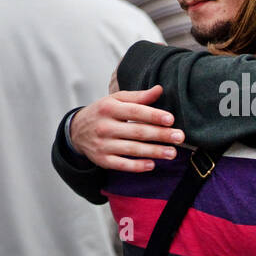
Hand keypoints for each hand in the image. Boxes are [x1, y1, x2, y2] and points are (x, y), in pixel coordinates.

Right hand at [69, 85, 183, 171]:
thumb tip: (160, 90)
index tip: (171, 119)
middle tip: (179, 137)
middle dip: (160, 135)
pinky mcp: (102, 160)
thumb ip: (138, 97)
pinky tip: (152, 164)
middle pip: (137, 131)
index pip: (135, 111)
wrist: (76, 131)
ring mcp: (103, 144)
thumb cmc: (102, 112)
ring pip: (132, 149)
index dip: (153, 115)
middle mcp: (105, 126)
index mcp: (109, 108)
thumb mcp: (116, 100)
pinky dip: (137, 166)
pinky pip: (122, 164)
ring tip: (172, 153)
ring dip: (154, 152)